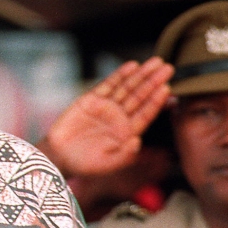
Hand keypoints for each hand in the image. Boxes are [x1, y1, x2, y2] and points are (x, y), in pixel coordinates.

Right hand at [40, 56, 173, 176]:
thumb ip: (124, 155)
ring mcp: (106, 107)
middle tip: (168, 67)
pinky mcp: (91, 99)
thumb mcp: (107, 165)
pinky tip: (132, 66)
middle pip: (140, 96)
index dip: (157, 101)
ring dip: (141, 75)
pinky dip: (120, 75)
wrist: (59, 156)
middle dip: (153, 82)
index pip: (146, 114)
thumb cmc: (85, 165)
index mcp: (128, 132)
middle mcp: (120, 117)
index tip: (168, 88)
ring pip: (127, 87)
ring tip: (155, 62)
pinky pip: (108, 85)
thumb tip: (137, 141)